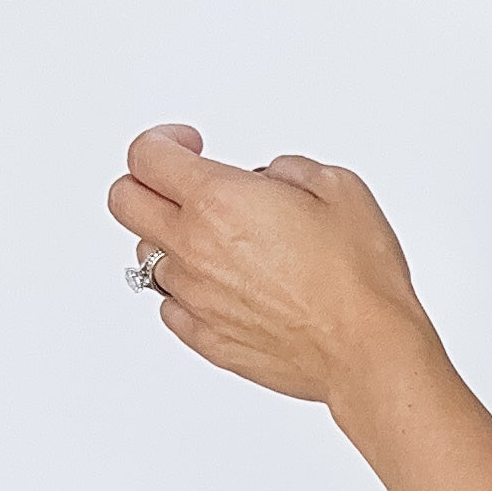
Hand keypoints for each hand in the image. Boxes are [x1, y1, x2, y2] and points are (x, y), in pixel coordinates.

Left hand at [107, 124, 433, 409]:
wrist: (367, 350)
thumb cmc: (358, 279)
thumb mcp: (340, 188)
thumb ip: (290, 171)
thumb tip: (272, 180)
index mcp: (219, 201)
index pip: (147, 156)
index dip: (163, 140)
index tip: (187, 145)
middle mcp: (194, 248)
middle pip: (124, 202)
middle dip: (145, 182)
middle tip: (179, 184)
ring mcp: (194, 297)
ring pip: (145, 256)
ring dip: (171, 240)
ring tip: (215, 241)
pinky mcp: (205, 337)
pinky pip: (170, 305)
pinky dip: (185, 289)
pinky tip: (220, 284)